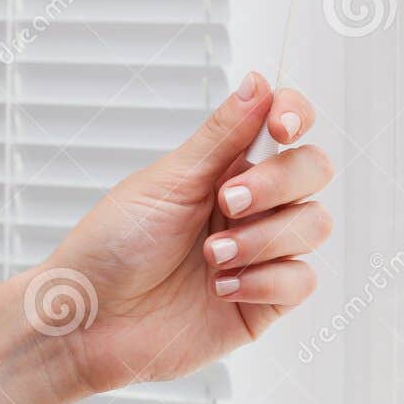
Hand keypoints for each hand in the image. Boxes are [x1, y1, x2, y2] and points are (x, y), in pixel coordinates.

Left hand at [31, 72, 332, 394]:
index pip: (286, 126)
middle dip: (278, 182)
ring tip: (212, 256)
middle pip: (313, 170)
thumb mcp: (166, 181)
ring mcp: (261, 253)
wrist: (89, 321)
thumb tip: (259, 83)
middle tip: (228, 201)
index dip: (295, 115)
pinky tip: (221, 288)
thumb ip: (220, 136)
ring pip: (314, 224)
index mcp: (225, 166)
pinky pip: (301, 280)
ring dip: (263, 238)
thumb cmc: (112, 247)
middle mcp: (251, 206)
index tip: (280, 127)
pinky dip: (264, 281)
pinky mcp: (263, 302)